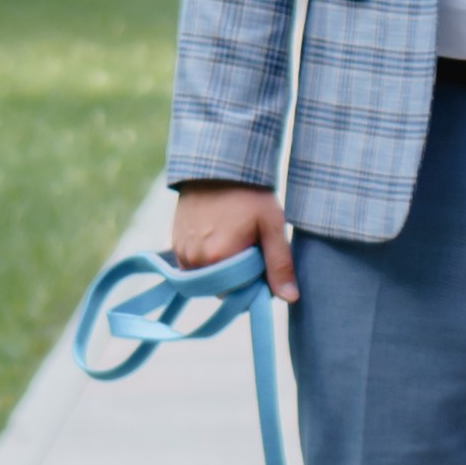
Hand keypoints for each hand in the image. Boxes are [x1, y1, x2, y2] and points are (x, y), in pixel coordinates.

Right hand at [171, 180, 297, 303]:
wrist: (218, 166)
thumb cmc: (250, 194)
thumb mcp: (272, 226)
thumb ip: (280, 264)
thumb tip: (290, 298)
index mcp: (218, 259)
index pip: (238, 293)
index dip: (252, 282)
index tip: (261, 260)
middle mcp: (194, 260)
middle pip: (220, 287)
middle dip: (236, 276)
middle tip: (249, 247)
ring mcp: (181, 251)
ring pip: (206, 277)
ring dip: (220, 268)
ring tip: (233, 239)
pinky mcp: (175, 242)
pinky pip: (193, 264)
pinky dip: (206, 259)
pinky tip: (219, 236)